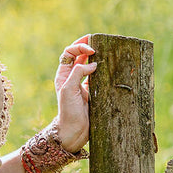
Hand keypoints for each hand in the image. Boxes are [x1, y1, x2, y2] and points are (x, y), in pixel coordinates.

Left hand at [53, 35, 96, 152]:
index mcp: (63, 74)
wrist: (74, 130)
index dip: (79, 47)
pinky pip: (97, 75)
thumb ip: (78, 72)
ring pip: (89, 64)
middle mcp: (72, 76)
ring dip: (96, 56)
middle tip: (98, 41)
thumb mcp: (68, 89)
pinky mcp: (92, 90)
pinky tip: (109, 66)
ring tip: (105, 51)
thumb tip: (93, 64)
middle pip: (79, 55)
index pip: (69, 53)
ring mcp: (82, 83)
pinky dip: (103, 69)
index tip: (91, 51)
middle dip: (87, 46)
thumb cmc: (68, 111)